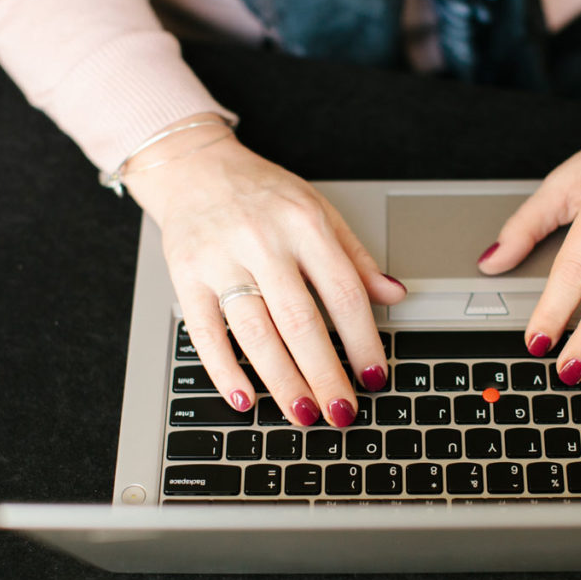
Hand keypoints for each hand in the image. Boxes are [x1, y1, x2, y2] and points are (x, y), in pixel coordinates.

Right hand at [125, 114, 406, 425]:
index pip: (344, 293)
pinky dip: (224, 369)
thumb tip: (395, 295)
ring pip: (256, 332)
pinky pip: (205, 331)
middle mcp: (264, 241)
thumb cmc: (262, 193)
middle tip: (341, 412)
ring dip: (282, 380)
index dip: (363, 340)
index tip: (375, 376)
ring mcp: (222, 259)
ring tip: (303, 412)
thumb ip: (355, 257)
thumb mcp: (318, 210)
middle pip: (301, 320)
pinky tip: (244, 397)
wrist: (194, 166)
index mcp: (305, 225)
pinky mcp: (186, 275)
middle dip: (325, 374)